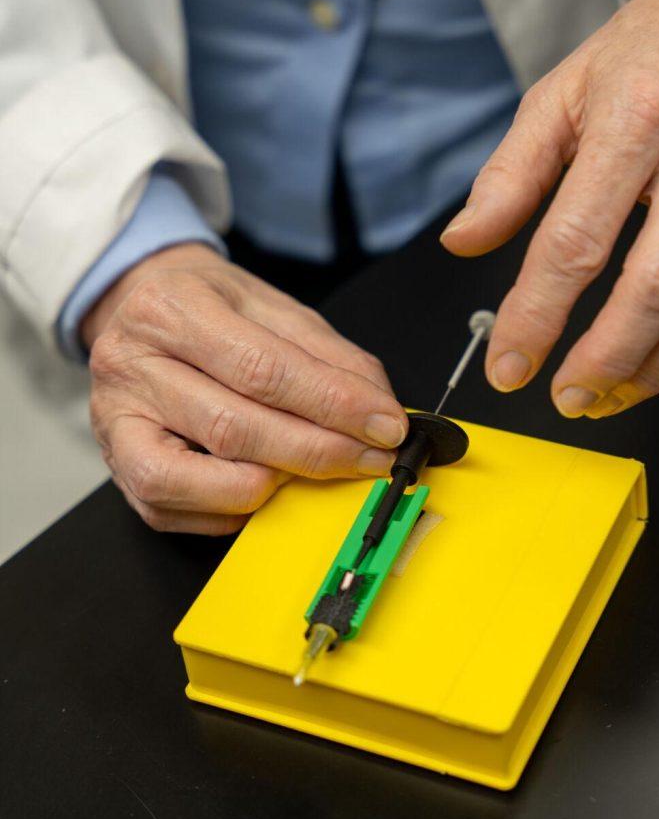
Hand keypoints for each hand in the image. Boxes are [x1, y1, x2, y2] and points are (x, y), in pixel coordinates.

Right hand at [84, 244, 407, 532]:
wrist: (141, 313)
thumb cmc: (209, 310)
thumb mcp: (270, 307)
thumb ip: (327, 355)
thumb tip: (378, 407)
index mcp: (169, 308)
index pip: (262, 368)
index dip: (331, 404)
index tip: (384, 424)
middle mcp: (129, 363)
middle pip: (235, 427)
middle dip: (317, 451)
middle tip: (371, 458)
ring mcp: (115, 421)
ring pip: (202, 477)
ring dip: (277, 485)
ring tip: (320, 471)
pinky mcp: (118, 468)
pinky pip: (179, 511)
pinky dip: (236, 509)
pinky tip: (269, 487)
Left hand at [442, 0, 658, 417]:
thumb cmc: (647, 50)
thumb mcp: (558, 93)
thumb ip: (509, 175)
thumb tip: (464, 241)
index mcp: (636, 122)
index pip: (577, 242)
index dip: (538, 315)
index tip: (509, 362)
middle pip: (656, 287)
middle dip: (604, 359)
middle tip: (563, 395)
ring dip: (653, 369)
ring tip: (604, 395)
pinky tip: (654, 364)